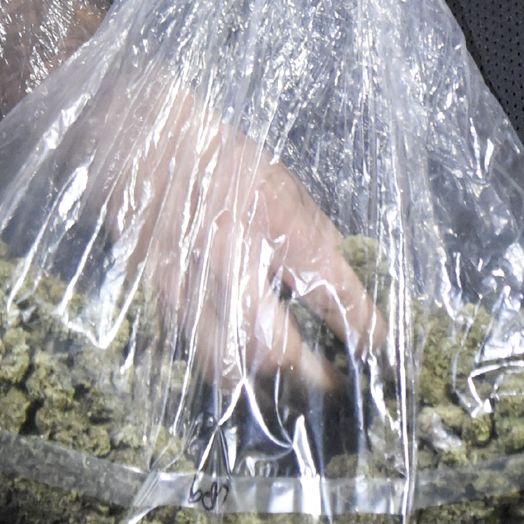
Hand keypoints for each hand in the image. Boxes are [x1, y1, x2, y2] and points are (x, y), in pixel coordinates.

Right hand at [115, 67, 388, 399]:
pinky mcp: (156, 297)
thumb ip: (314, 235)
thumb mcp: (282, 184)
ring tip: (291, 385)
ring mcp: (186, 285)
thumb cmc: (221, 157)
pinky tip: (243, 365)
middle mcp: (230, 261)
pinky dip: (224, 365)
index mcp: (273, 223)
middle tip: (336, 380)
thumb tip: (345, 279)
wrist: (143, 138)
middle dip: (312, 375)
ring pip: (227, 365)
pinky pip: (194, 350)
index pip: (331, 291)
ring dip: (265, 383)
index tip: (380, 348)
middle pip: (274, 348)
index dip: (363, 328)